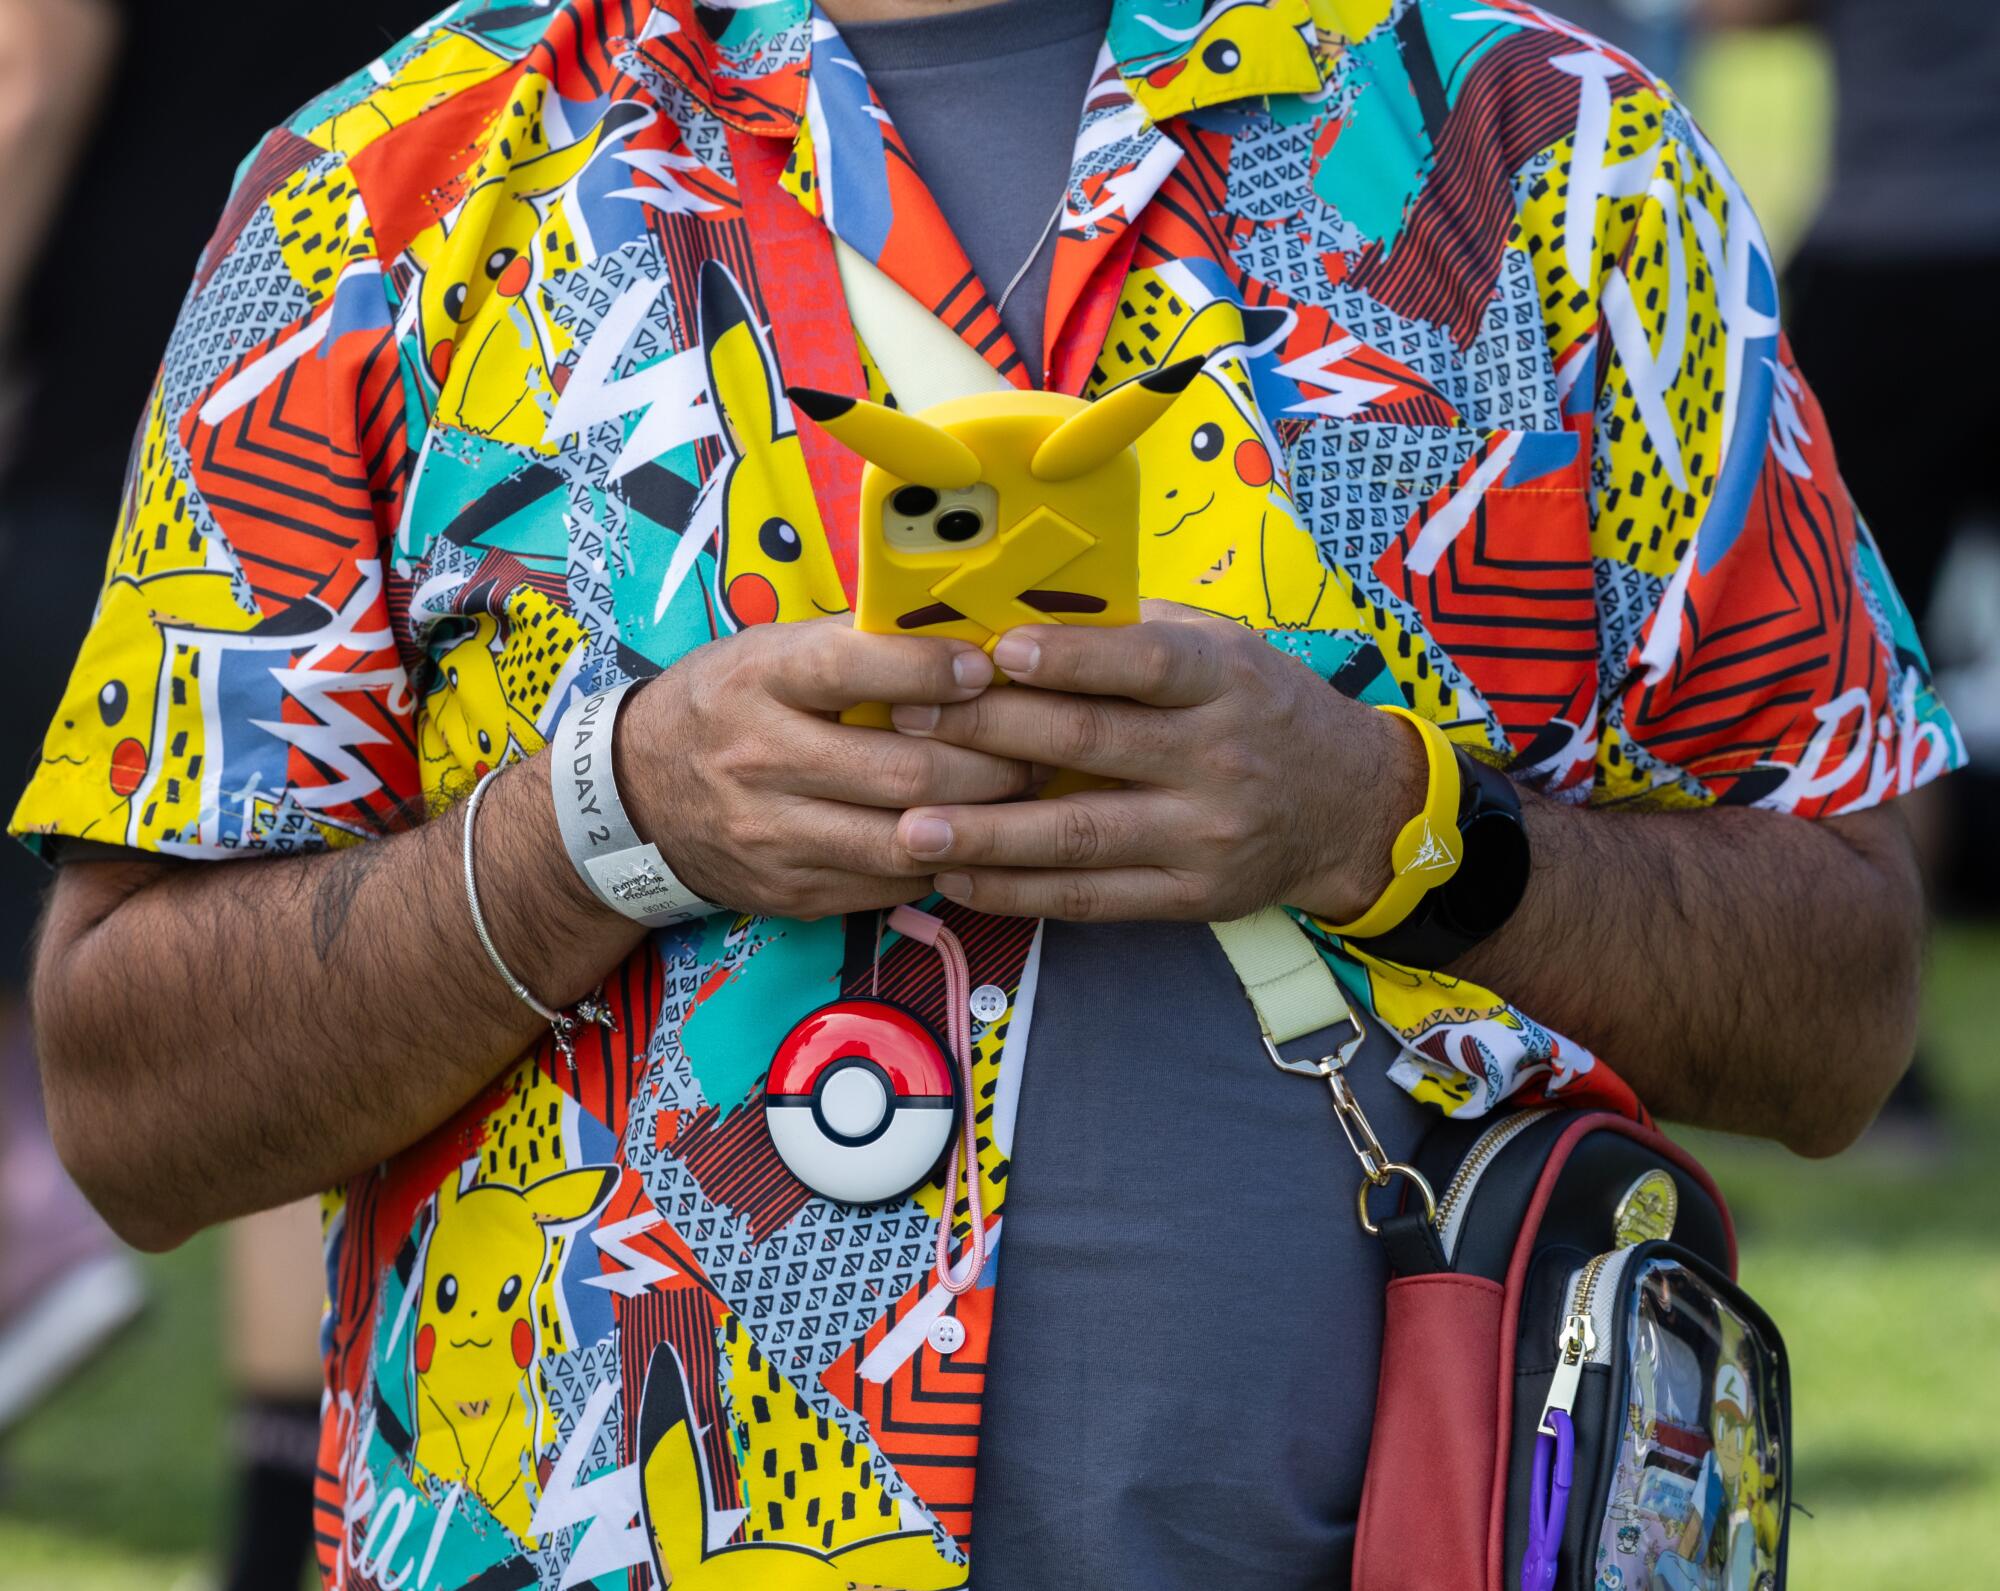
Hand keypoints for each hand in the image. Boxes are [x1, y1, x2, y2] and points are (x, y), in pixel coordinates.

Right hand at [618, 619, 1039, 918]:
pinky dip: (943, 861)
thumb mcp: (768, 651)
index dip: (928, 669)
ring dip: (982, 821)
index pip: (851, 668)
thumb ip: (855, 641)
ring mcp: (774, 835)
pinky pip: (890, 885)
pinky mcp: (791, 891)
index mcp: (758, 682)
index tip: (986, 667)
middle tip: (1040, 747)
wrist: (635, 797)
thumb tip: (959, 622)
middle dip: (990, 762)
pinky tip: (977, 838)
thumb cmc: (726, 705)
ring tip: (1025, 796)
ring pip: (905, 838)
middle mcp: (759, 759)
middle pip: (900, 769)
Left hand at [886, 602, 1425, 922]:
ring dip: (988, 834)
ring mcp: (1204, 835)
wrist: (1348, 805)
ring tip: (913, 827)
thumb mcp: (1221, 648)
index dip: (1068, 657)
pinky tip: (960, 880)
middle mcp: (1218, 758)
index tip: (994, 651)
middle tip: (907, 720)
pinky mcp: (1191, 898)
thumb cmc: (1259, 708)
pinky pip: (1092, 899)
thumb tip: (1018, 602)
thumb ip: (1132, 629)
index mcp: (1224, 680)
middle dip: (988, 732)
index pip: (1143, 663)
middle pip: (1091, 745)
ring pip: (1081, 836)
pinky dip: (1020, 893)